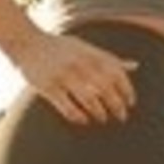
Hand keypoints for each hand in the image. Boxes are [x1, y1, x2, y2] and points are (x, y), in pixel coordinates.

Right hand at [10, 30, 138, 126]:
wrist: (28, 43)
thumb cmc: (60, 47)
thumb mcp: (87, 48)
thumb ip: (110, 59)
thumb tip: (136, 66)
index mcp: (91, 54)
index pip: (117, 74)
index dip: (127, 91)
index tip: (131, 103)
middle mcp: (79, 64)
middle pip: (106, 90)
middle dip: (117, 106)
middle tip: (121, 117)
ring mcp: (63, 76)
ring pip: (89, 101)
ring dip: (99, 113)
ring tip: (102, 119)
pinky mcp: (48, 87)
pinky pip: (67, 108)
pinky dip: (78, 117)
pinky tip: (83, 120)